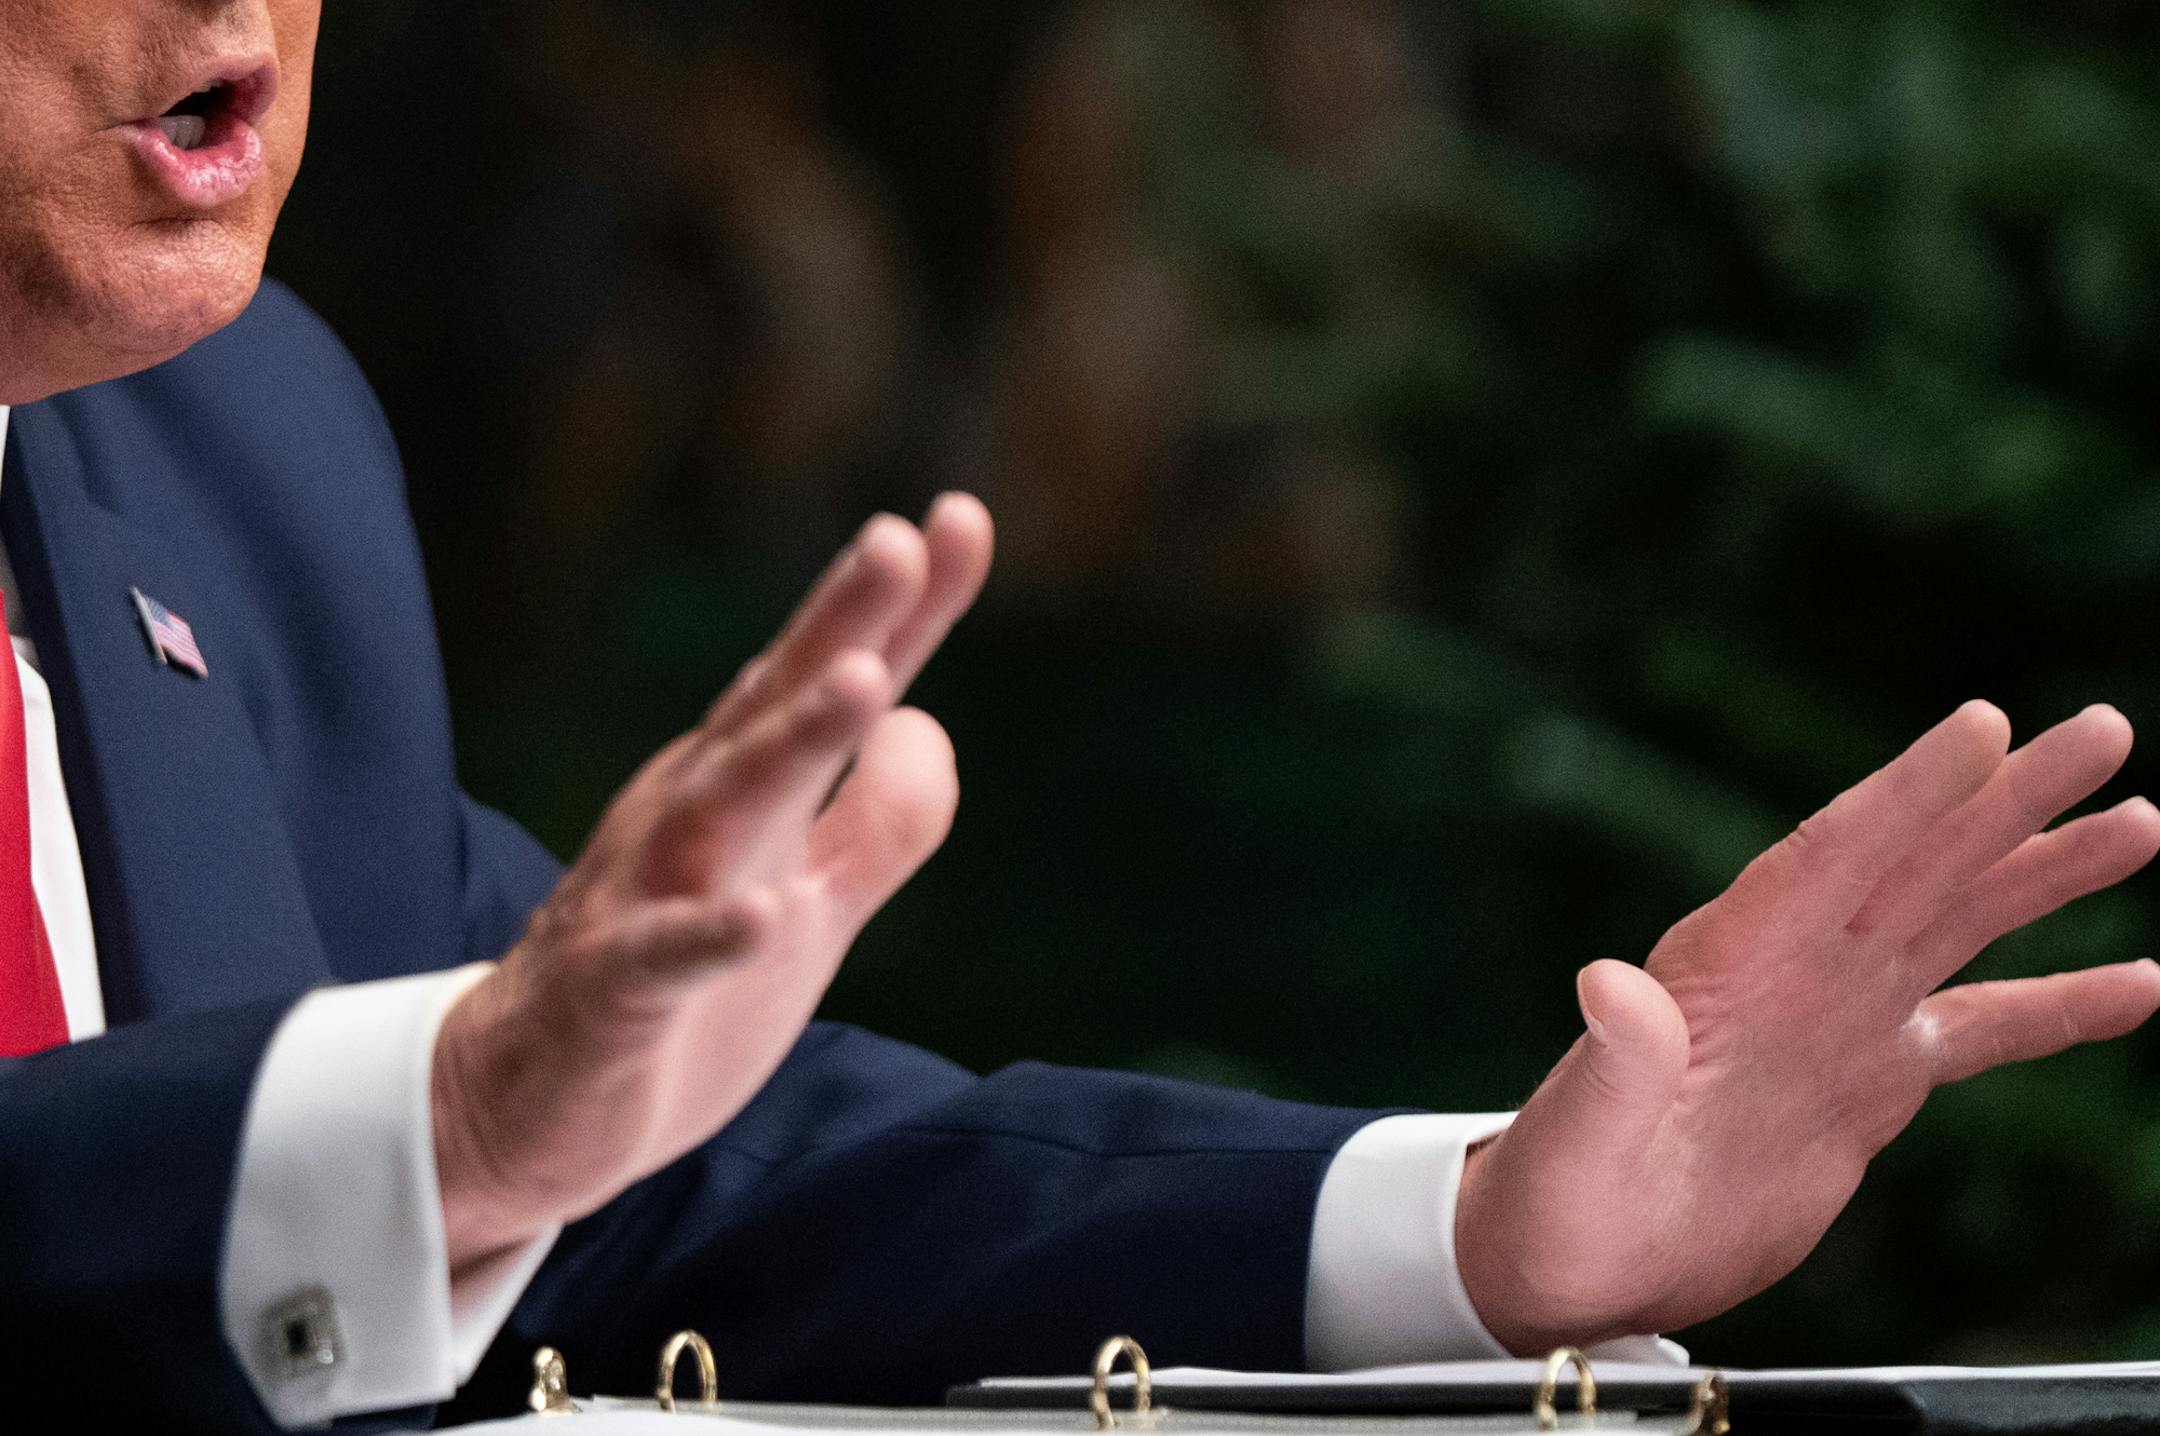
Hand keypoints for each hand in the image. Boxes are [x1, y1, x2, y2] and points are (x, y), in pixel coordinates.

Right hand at [428, 495, 994, 1273]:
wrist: (524, 1110)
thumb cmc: (681, 987)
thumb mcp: (811, 904)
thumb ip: (879, 822)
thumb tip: (929, 721)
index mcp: (746, 791)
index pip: (835, 684)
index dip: (902, 611)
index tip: (962, 518)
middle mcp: (692, 818)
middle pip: (770, 708)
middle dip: (837, 624)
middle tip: (893, 543)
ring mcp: (645, 899)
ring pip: (718, 806)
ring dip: (787, 744)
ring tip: (862, 682)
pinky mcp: (611, 996)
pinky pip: (661, 960)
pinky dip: (710, 935)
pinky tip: (765, 914)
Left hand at [1455, 701, 2159, 1351]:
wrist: (1576, 1262)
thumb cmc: (1558, 1193)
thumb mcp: (1581, 1133)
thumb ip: (1615, 1062)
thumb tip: (1608, 985)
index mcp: (1724, 962)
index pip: (1828, 857)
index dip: (1906, 794)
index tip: (1981, 727)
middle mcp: (1789, 971)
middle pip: (1915, 864)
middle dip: (2007, 798)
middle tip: (2101, 729)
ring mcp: (1833, 1021)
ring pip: (1957, 923)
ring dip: (2042, 872)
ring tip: (2136, 820)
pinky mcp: (1864, 1085)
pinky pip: (1980, 1030)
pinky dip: (2058, 1007)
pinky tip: (2139, 982)